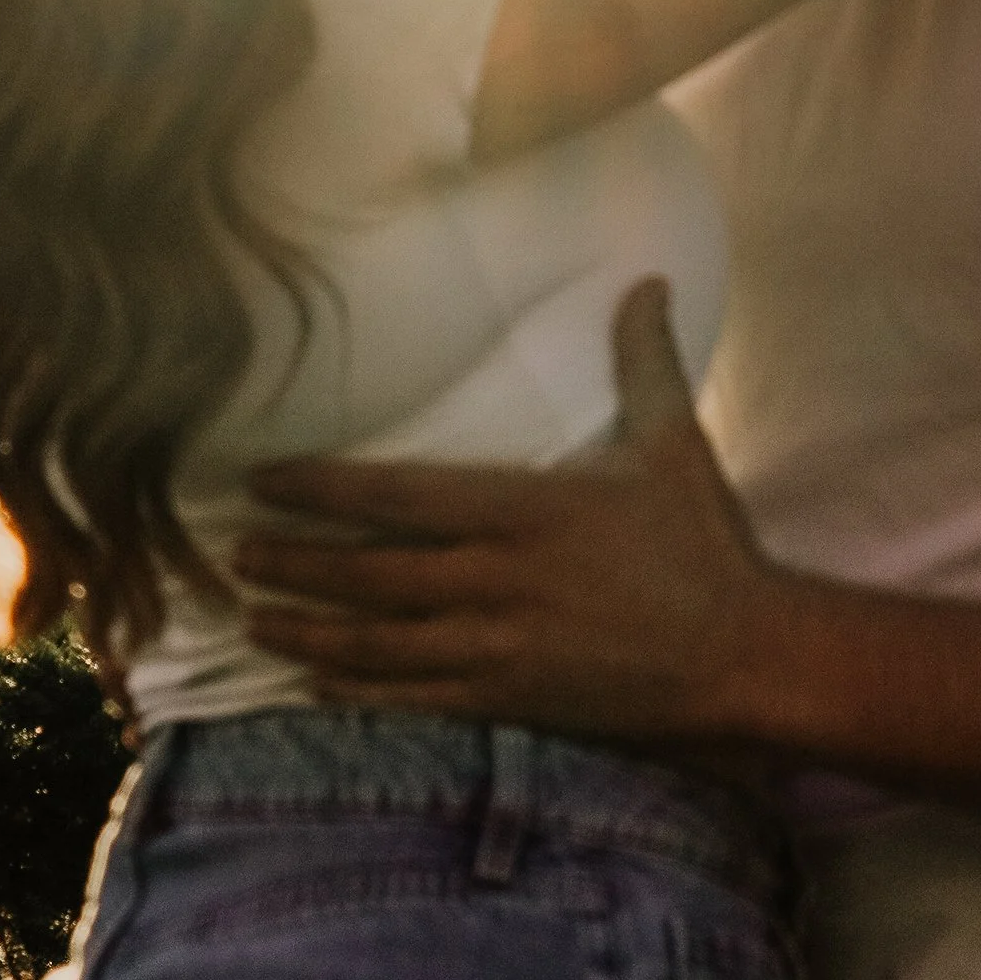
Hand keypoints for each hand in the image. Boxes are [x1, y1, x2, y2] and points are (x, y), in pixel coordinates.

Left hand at [232, 280, 779, 740]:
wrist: (747, 657)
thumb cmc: (706, 547)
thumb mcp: (675, 445)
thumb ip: (644, 362)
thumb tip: (645, 279)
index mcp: (528, 511)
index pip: (401, 495)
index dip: (324, 488)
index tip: (266, 480)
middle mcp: (501, 580)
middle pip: (372, 573)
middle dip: (295, 563)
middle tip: (233, 553)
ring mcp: (503, 647)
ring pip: (381, 642)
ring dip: (310, 629)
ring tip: (253, 618)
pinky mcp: (516, 700)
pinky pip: (419, 699)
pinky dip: (361, 691)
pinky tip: (317, 683)